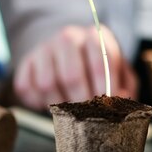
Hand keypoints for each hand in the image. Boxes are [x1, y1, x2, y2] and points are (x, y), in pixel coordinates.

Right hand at [13, 25, 137, 109]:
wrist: (67, 50)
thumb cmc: (98, 66)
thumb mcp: (119, 71)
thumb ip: (125, 85)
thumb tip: (118, 98)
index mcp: (95, 36)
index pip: (101, 61)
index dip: (106, 87)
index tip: (108, 105)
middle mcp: (68, 37)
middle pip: (72, 76)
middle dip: (81, 102)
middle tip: (88, 115)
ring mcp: (44, 48)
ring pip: (47, 84)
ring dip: (59, 104)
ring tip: (70, 109)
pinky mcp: (25, 62)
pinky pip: (27, 88)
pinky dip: (38, 102)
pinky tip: (50, 102)